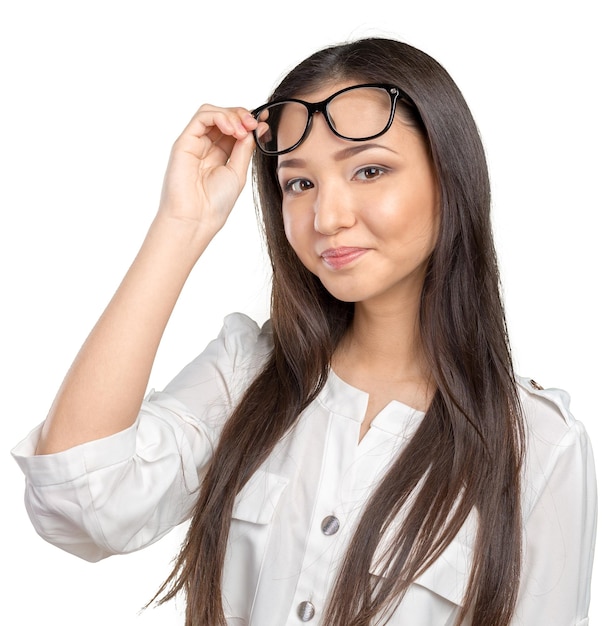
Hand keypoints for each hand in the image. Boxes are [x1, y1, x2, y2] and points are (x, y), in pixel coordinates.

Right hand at [158, 104, 257, 235]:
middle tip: (254, 125)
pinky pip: (201, 117)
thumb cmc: (215, 203)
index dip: (249, 122)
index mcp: (220, 156)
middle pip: (225, 118)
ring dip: (232, 115)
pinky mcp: (184, 142)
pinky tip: (231, 128)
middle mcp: (206, 147)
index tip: (265, 121)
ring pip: (213, 113)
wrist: (196, 219)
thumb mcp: (238, 173)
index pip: (235, 129)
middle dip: (242, 116)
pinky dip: (219, 116)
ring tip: (243, 129)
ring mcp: (195, 143)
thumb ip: (244, 150)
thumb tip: (254, 129)